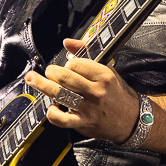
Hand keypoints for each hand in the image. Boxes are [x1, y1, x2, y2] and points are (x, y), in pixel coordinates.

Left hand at [24, 38, 140, 143]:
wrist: (132, 119)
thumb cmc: (116, 93)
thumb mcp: (108, 69)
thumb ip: (86, 53)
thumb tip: (67, 42)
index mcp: (104, 75)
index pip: (76, 64)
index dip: (67, 63)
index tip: (67, 65)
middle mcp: (96, 91)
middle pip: (64, 77)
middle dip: (51, 71)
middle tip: (49, 71)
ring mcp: (88, 108)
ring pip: (59, 94)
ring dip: (42, 85)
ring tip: (33, 79)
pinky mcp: (83, 123)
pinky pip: (61, 119)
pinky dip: (52, 112)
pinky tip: (51, 106)